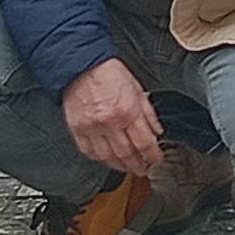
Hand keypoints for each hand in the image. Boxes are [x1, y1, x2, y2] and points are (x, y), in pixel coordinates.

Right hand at [58, 57, 162, 178]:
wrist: (82, 65)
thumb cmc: (108, 73)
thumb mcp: (137, 89)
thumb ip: (148, 113)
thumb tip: (156, 131)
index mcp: (128, 111)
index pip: (145, 143)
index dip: (153, 156)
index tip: (156, 160)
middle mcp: (110, 123)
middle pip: (127, 154)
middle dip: (137, 166)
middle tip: (142, 169)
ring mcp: (92, 128)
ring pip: (107, 157)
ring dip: (119, 166)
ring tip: (126, 167)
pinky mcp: (77, 129)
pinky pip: (88, 151)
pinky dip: (99, 158)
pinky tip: (106, 158)